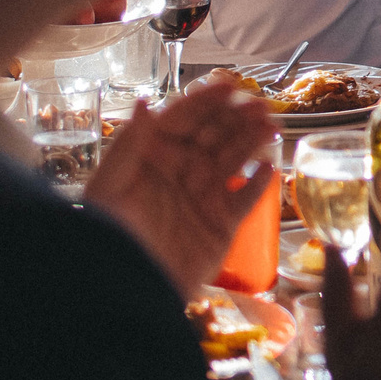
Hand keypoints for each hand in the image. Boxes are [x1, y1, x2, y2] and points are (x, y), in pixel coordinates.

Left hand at [82, 75, 275, 296]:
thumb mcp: (109, 189)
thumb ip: (129, 146)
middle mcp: (181, 172)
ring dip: (253, 141)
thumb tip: (145, 103)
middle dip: (237, 116)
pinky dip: (261, 184)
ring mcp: (203, 197)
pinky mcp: (222, 225)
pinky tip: (270, 168)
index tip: (228, 86)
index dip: (204, 101)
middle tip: (260, 106)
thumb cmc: (109, 239)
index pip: (182, 119)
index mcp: (152, 157)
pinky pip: (246, 199)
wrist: (125, 293)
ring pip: (234, 160)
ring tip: (271, 128)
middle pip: (214, 135)